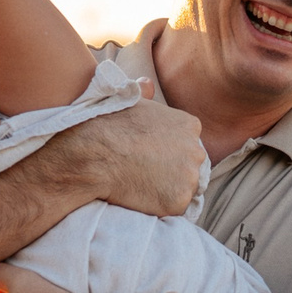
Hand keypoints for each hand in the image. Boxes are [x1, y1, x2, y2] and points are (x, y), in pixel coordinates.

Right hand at [67, 79, 207, 215]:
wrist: (95, 153)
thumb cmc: (108, 124)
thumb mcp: (128, 100)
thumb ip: (143, 93)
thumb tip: (146, 84)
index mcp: (189, 126)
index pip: (188, 144)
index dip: (169, 152)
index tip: (150, 155)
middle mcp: (196, 151)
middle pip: (190, 167)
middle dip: (173, 171)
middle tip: (145, 171)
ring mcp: (190, 178)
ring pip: (183, 188)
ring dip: (167, 189)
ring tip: (141, 184)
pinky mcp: (179, 201)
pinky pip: (174, 208)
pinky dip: (160, 206)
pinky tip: (141, 196)